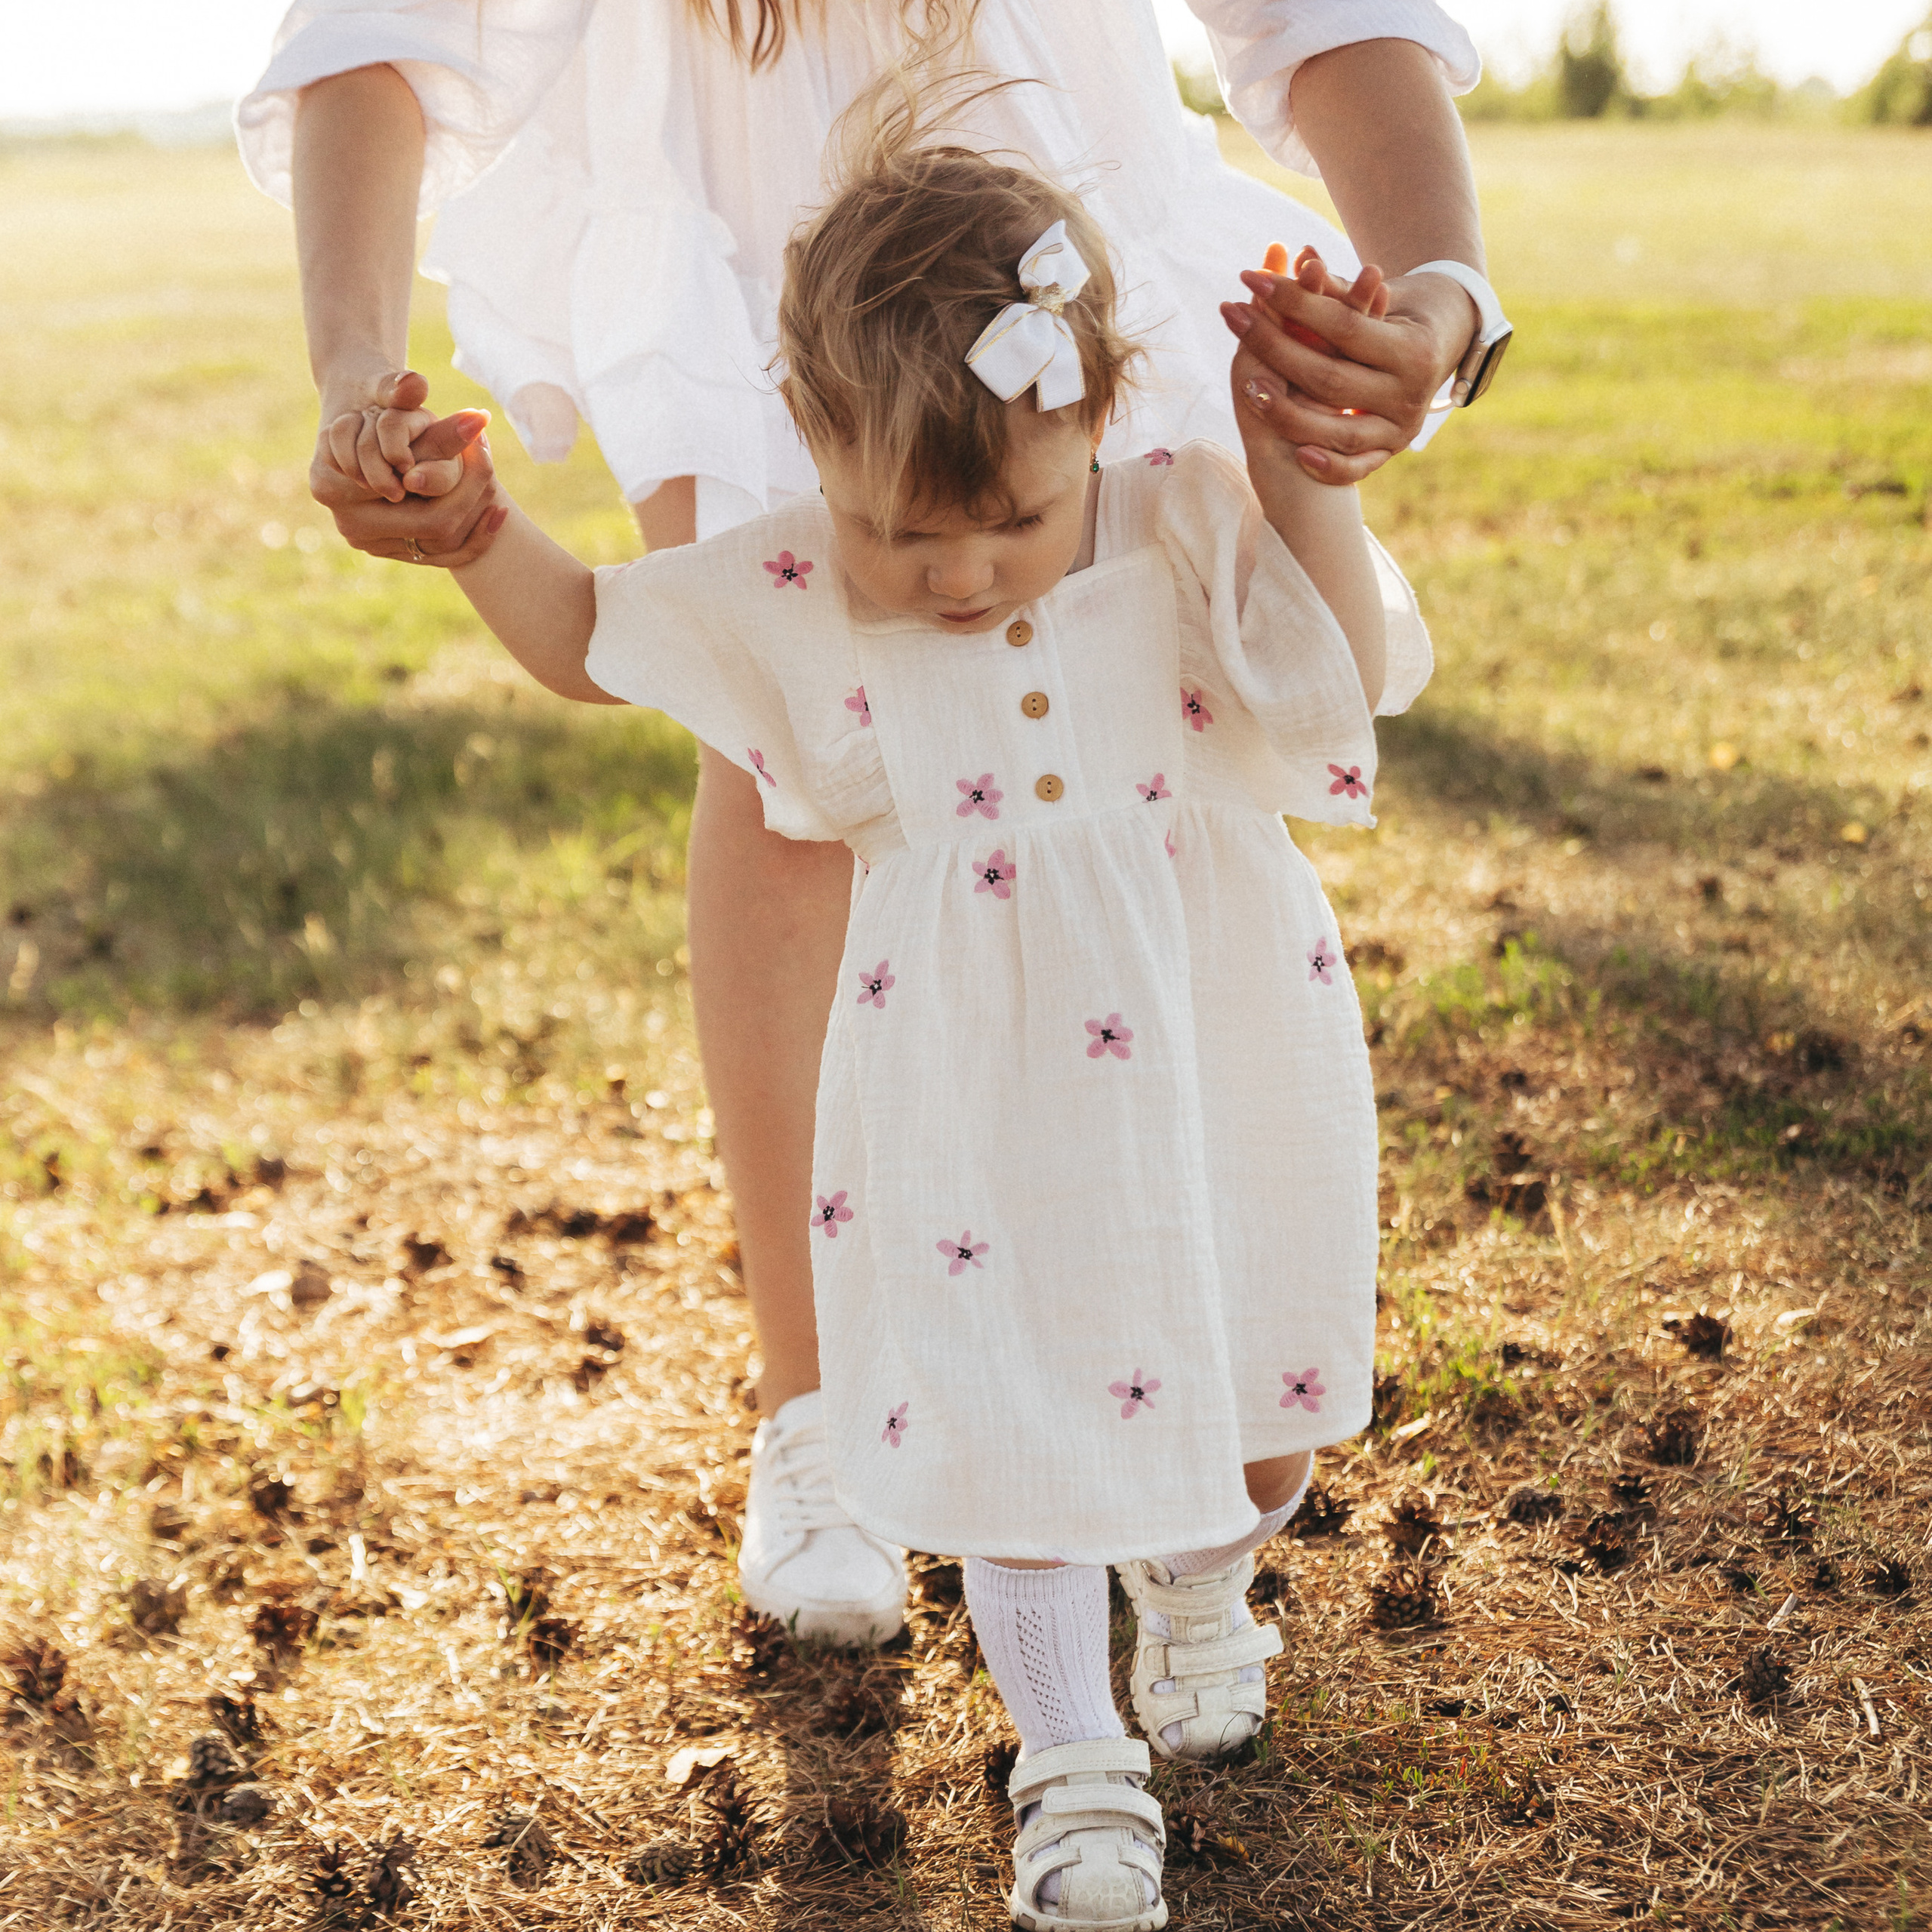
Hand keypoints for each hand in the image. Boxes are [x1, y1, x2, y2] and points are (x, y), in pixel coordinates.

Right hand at [310, 366, 504, 566]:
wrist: (357, 426)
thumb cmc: (375, 407)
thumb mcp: (403, 412)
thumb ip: (437, 424)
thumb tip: (479, 420)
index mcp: (335, 489)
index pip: (420, 502)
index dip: (464, 481)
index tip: (485, 448)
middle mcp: (350, 526)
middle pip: (436, 531)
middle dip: (474, 498)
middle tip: (495, 466)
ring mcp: (368, 543)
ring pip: (442, 548)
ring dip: (478, 520)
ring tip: (499, 488)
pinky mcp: (388, 550)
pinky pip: (442, 557)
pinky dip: (475, 538)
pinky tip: (500, 513)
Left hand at [1221, 246, 1478, 483]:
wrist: (1447, 344)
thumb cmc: (1401, 309)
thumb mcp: (1381, 294)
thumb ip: (1340, 289)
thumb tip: (1299, 261)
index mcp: (1411, 349)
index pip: (1342, 326)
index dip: (1294, 302)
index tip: (1252, 279)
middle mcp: (1409, 393)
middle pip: (1329, 378)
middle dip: (1274, 347)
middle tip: (1233, 315)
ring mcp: (1401, 428)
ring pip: (1336, 431)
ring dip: (1286, 412)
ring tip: (1245, 384)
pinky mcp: (1390, 452)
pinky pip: (1355, 468)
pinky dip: (1327, 466)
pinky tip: (1297, 453)